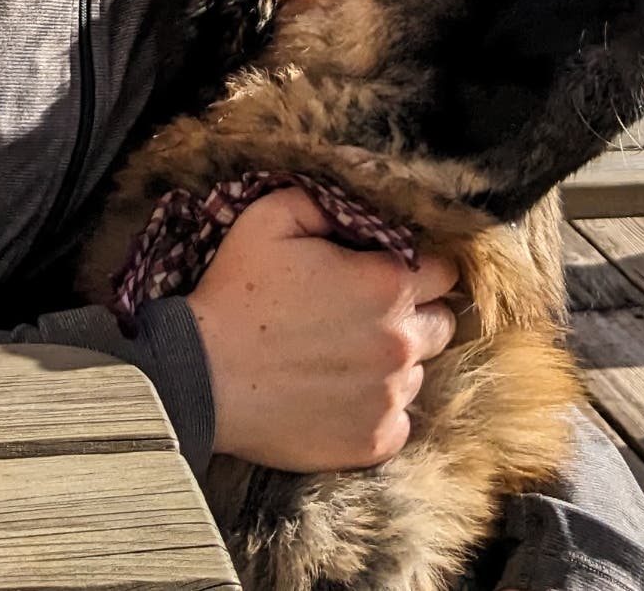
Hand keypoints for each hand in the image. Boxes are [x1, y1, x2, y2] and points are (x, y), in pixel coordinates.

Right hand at [186, 188, 457, 471]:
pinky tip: (337, 393)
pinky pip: (399, 419)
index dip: (419, 267)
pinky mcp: (375, 442)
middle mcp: (401, 342)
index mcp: (387, 284)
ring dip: (393, 362)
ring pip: (419, 372)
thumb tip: (357, 206)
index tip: (386, 272)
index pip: (444, 272)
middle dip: (414, 313)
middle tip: (365, 313)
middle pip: (442, 323)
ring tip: (341, 355)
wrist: (199, 377)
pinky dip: (377, 408)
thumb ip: (325, 201)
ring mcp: (390, 397)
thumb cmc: (234, 293)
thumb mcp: (270, 217)